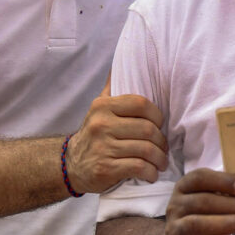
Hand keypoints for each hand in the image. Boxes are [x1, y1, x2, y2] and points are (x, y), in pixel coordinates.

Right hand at [65, 80, 168, 194]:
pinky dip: (150, 173)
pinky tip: (151, 174)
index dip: (157, 116)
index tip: (160, 126)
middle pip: (147, 129)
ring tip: (160, 162)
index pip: (141, 104)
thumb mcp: (99, 108)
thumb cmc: (94, 134)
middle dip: (161, 142)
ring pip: (145, 150)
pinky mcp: (105, 168)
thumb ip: (113, 88)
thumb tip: (123, 60)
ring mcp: (102, 147)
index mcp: (103, 106)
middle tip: (164, 149)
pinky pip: (138, 168)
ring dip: (159, 159)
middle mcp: (101, 124)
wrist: (70, 164)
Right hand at [165, 169, 234, 234]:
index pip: (199, 178)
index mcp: (184, 187)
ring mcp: (174, 231)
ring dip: (223, 224)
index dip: (222, 181)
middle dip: (230, 205)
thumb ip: (227, 193)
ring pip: (195, 225)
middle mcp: (175, 207)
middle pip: (200, 202)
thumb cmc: (205, 215)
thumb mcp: (213, 200)